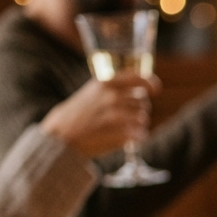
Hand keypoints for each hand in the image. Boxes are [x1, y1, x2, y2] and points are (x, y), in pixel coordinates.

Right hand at [40, 72, 158, 158]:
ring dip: (138, 125)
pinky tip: (127, 139)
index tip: (155, 89)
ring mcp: (118, 116)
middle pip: (142, 102)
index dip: (150, 83)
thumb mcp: (91, 93)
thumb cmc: (75, 116)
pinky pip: (140, 134)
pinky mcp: (121, 134)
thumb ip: (112, 89)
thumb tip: (137, 90)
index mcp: (105, 84)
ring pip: (142, 119)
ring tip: (123, 129)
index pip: (138, 78)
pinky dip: (136, 138)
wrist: (61, 138)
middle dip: (138, 110)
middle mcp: (113, 97)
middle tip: (124, 118)